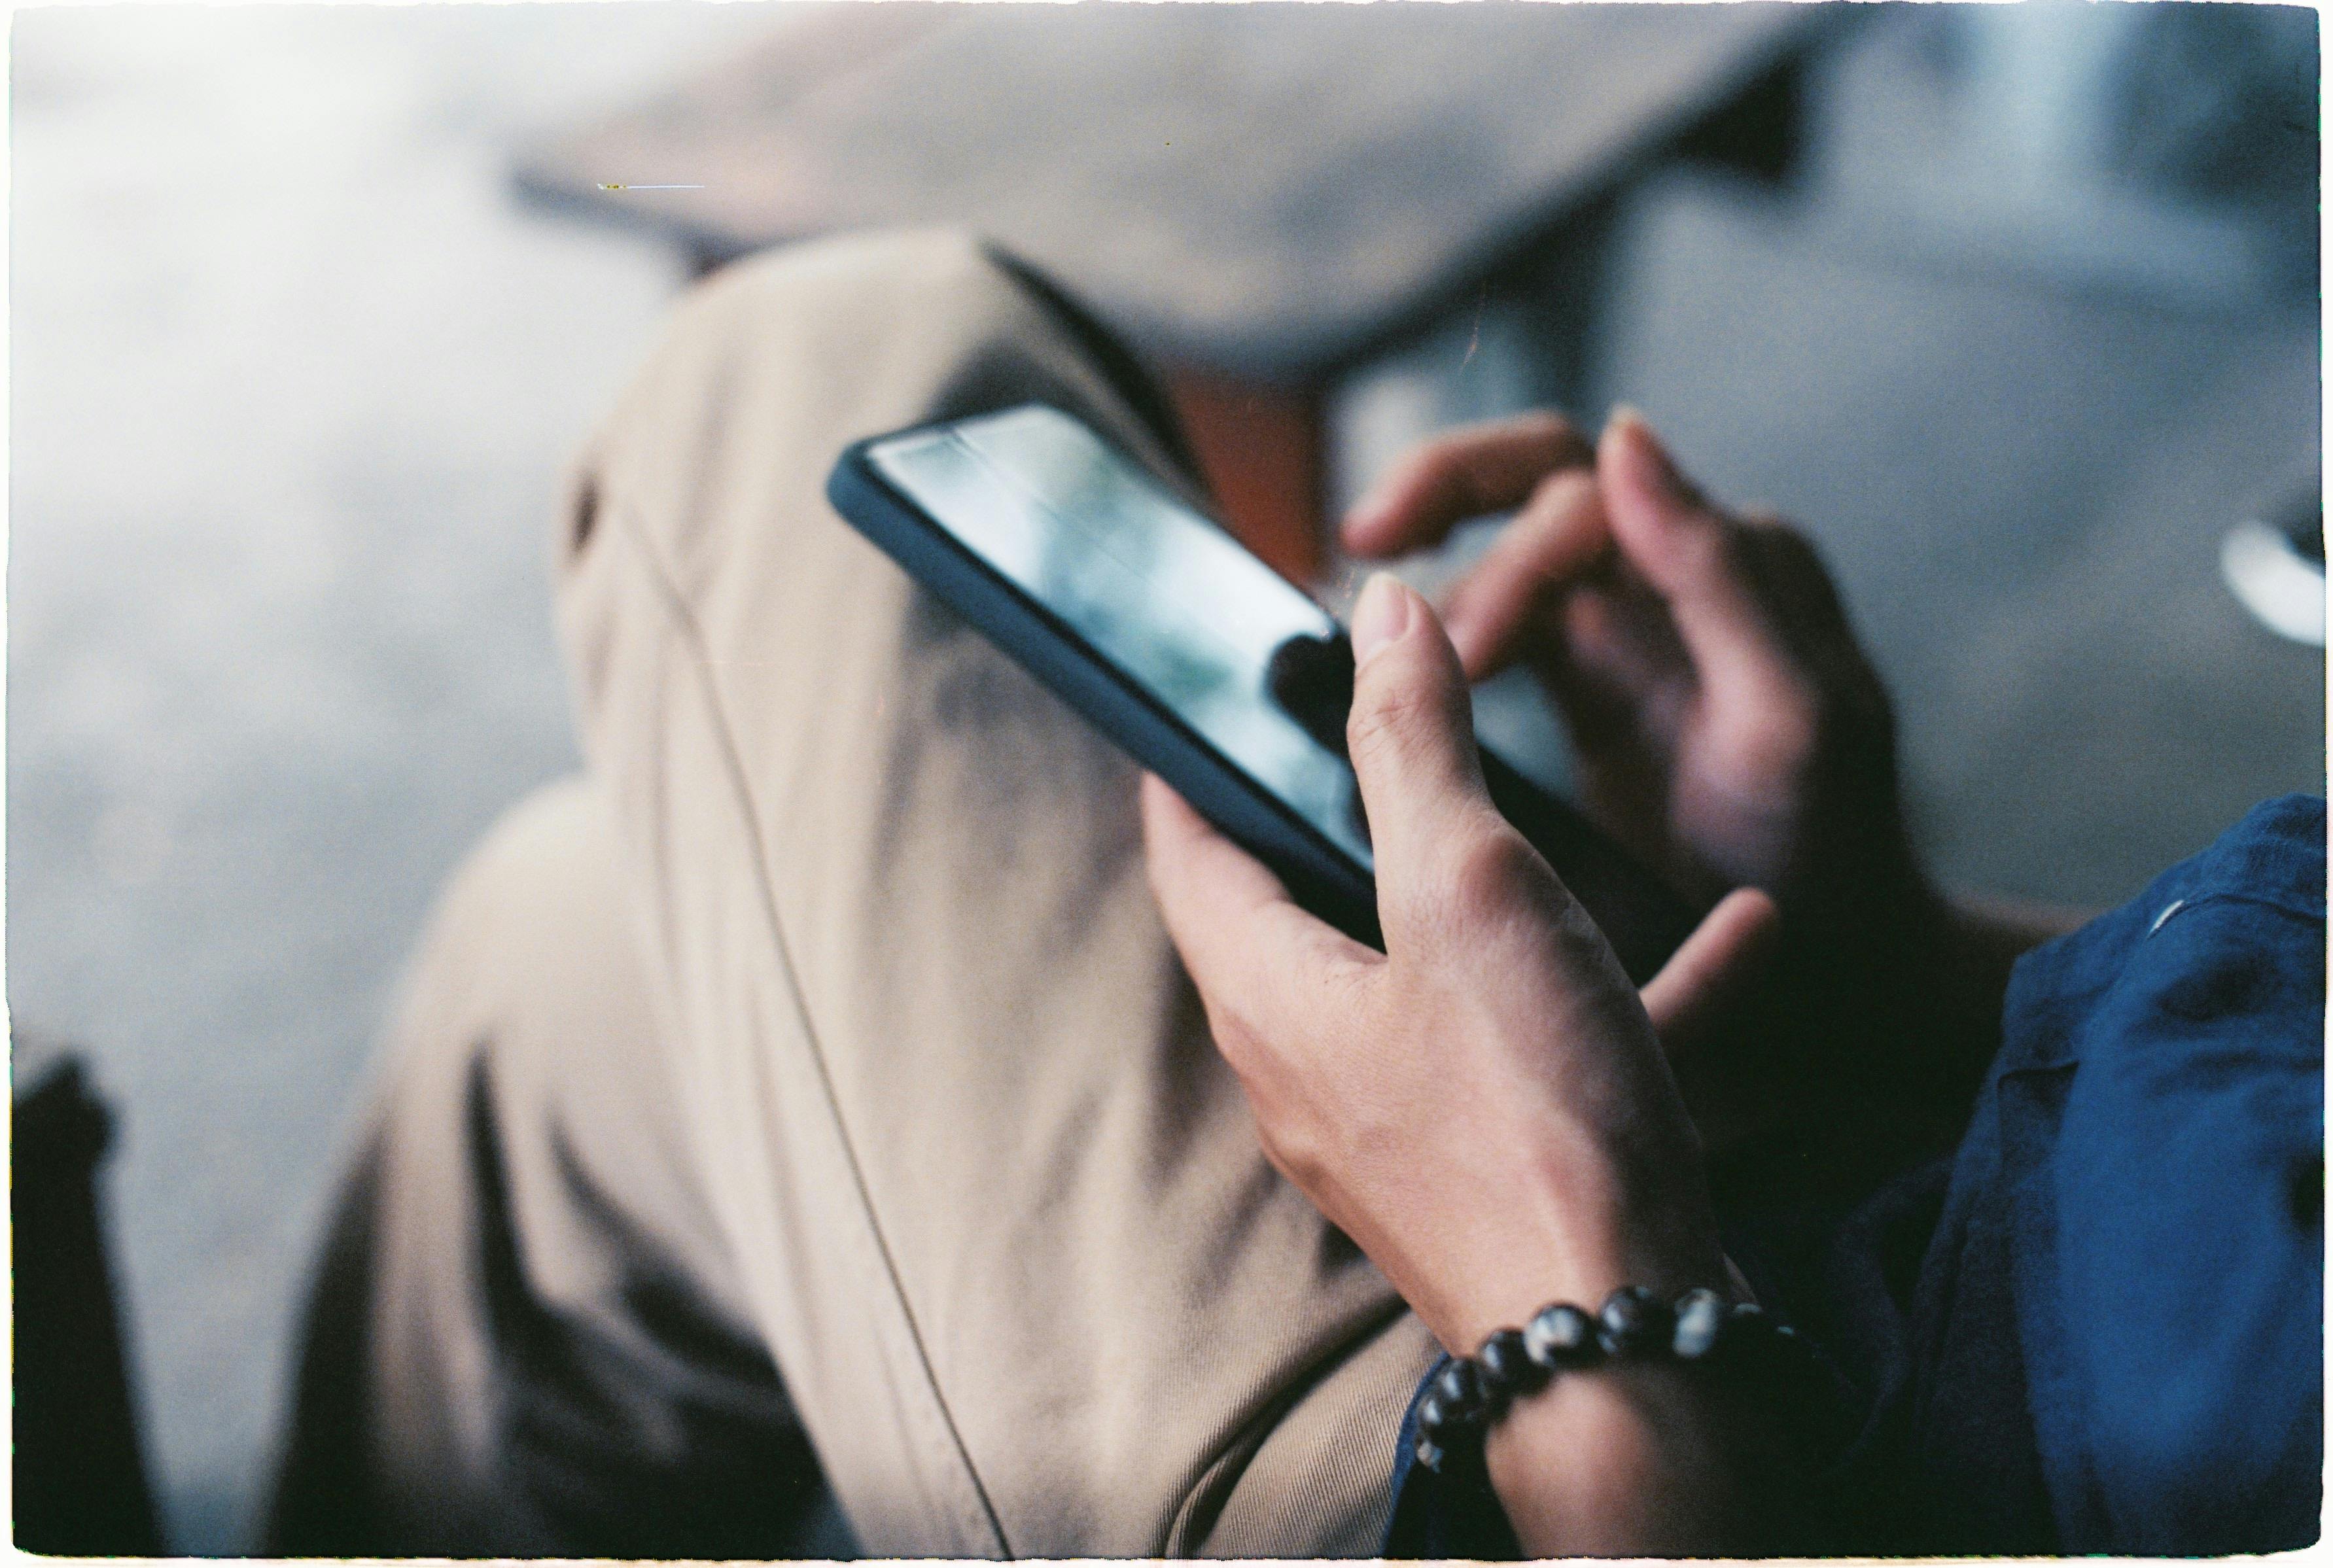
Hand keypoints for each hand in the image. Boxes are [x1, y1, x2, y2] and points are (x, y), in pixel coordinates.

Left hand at [1142, 573, 1775, 1354]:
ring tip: (1569, 810)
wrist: (1630, 1340)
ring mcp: (1404, 1123)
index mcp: (1270, 995)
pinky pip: (1548, 1044)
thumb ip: (1412, 743)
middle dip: (1347, 810)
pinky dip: (1622, 983)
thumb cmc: (1530, 1121)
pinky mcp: (1498, 1162)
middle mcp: (1314, 1067)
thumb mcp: (1466, 890)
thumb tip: (1371, 614)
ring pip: (1443, 970)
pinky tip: (1734, 932)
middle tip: (1391, 720)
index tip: (1212, 690)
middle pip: (1305, 905)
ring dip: (1512, 891)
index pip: (1188, 848)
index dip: (1192, 758)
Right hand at [1343, 408, 1918, 921]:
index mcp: (1727, 561)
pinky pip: (1503, 626)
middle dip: (1442, 499)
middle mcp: (1675, 575)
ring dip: (1442, 595)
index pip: (1585, 484)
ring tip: (1392, 678)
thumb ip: (1714, 573)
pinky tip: (1402, 679)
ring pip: (1508, 555)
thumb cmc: (1826, 851)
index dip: (1498, 528)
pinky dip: (1445, 641)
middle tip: (1362, 552)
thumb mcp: (1787, 716)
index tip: (1442, 632)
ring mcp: (1629, 630)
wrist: (1843, 968)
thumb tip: (1625, 436)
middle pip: (1535, 482)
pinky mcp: (1589, 690)